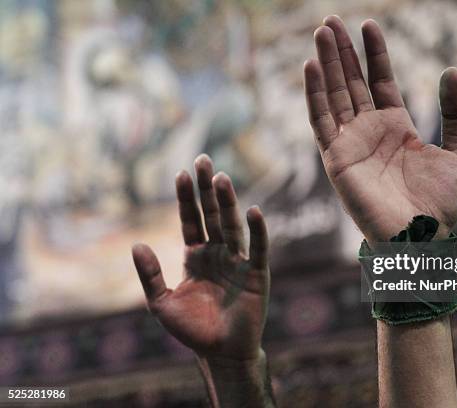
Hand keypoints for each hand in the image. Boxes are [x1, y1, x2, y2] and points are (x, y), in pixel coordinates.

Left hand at [132, 154, 268, 363]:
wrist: (221, 354)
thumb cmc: (192, 330)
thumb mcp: (161, 303)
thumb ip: (150, 275)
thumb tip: (137, 244)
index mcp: (196, 256)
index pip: (190, 220)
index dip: (186, 198)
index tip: (180, 173)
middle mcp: (217, 253)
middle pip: (211, 214)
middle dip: (206, 189)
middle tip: (202, 159)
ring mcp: (238, 262)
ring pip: (232, 226)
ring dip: (227, 202)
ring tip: (220, 178)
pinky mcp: (257, 274)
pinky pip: (258, 248)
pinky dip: (258, 230)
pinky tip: (253, 210)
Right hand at [304, 16, 456, 241]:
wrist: (420, 237)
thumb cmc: (440, 203)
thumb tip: (452, 71)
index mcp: (396, 126)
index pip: (380, 80)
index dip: (374, 53)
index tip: (368, 25)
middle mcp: (369, 131)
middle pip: (351, 82)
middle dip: (342, 51)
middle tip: (330, 20)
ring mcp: (350, 143)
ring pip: (333, 95)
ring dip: (326, 64)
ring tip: (321, 31)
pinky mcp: (336, 159)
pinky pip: (321, 121)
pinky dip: (314, 94)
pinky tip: (310, 66)